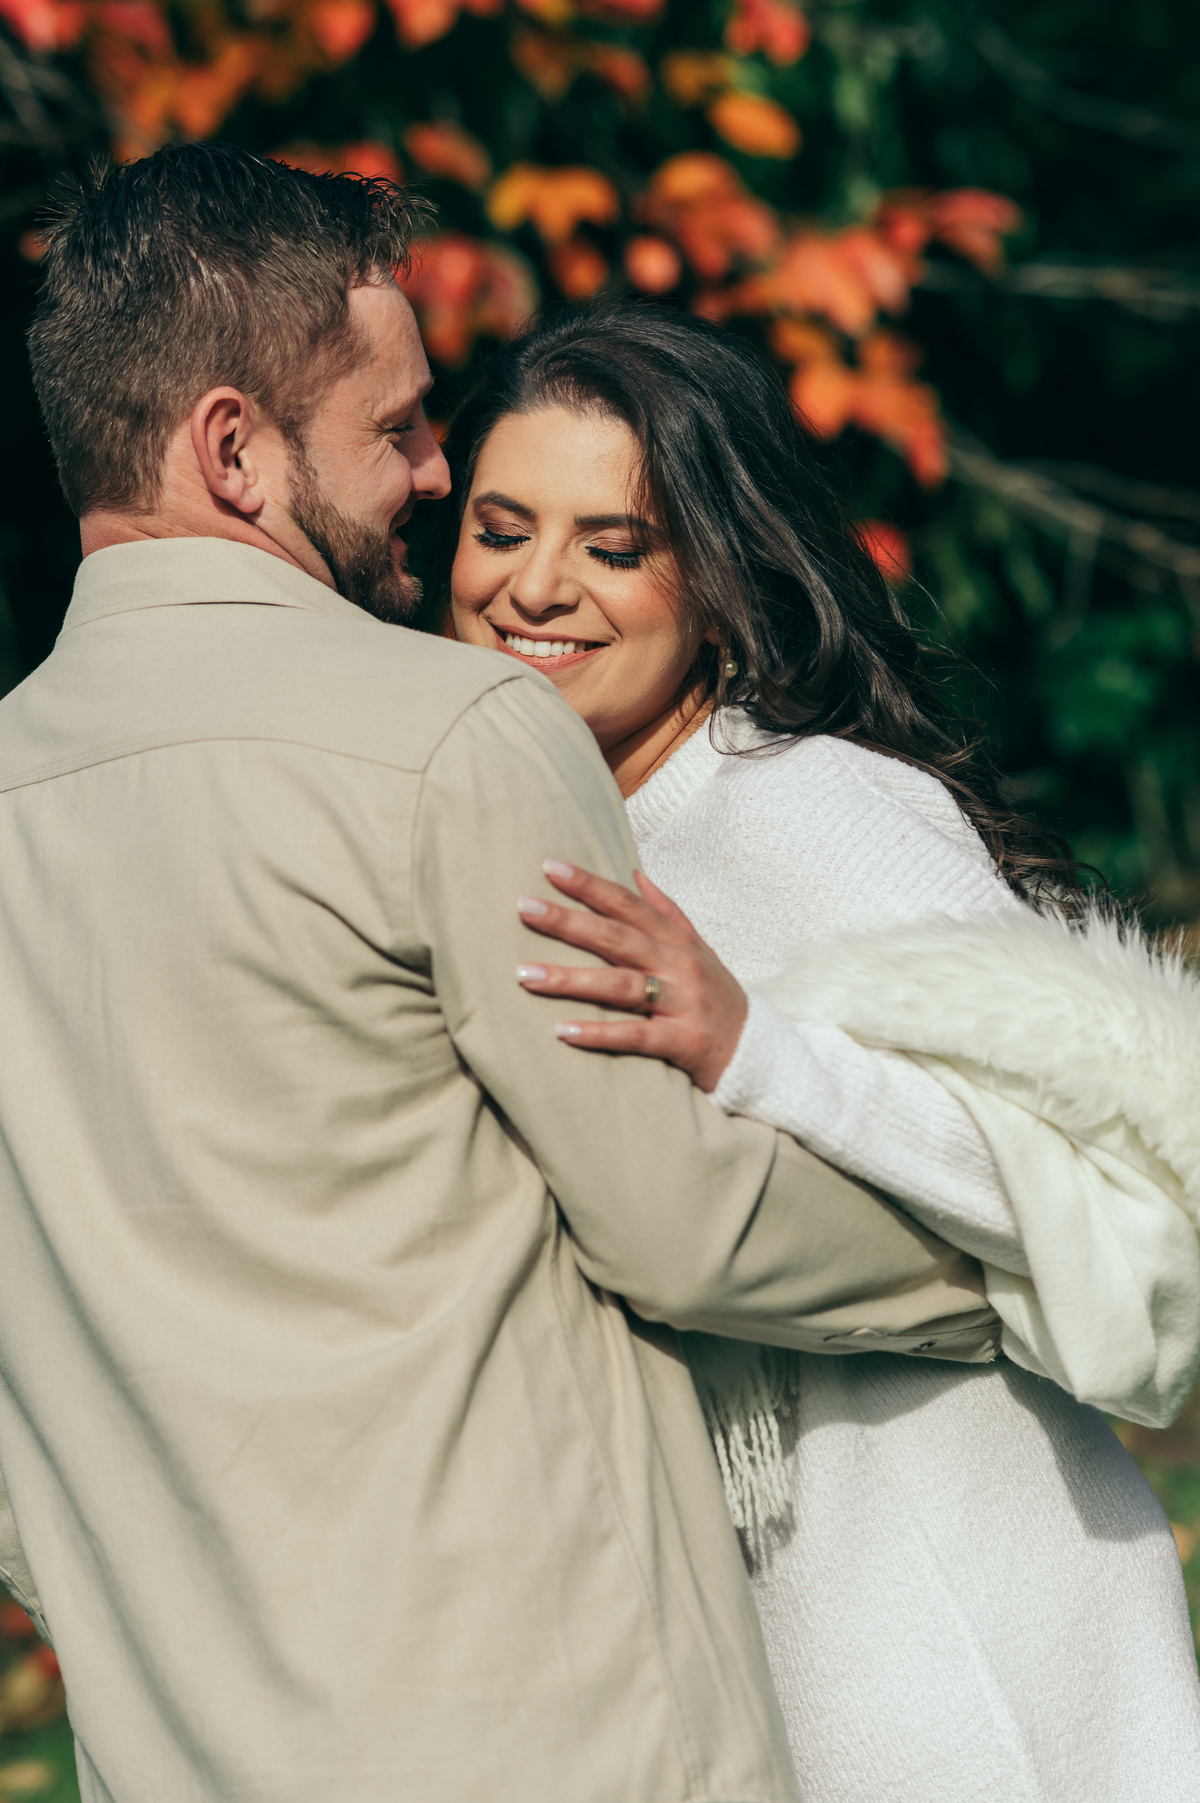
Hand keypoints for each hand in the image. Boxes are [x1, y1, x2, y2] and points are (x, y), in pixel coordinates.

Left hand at [515, 860, 747, 1093]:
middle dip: (569, 921)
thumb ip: (669, 913)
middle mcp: (681, 967)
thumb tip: (636, 873)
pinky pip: (636, 1035)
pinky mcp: (685, 1043)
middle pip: (618, 938)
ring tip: (525, 974)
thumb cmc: (718, 999)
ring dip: (570, 979)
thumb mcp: (700, 950)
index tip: (550, 868)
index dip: (590, 885)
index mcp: (678, 942)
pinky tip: (563, 1031)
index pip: (629, 905)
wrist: (759, 1054)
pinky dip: (599, 1033)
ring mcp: (685, 1004)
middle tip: (523, 909)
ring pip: (621, 986)